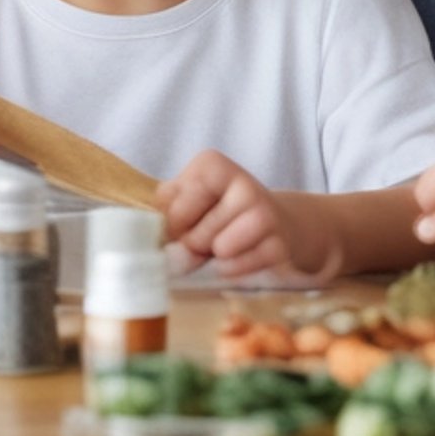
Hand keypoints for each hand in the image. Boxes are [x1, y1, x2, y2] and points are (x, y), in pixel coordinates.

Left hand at [158, 150, 331, 281]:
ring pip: (219, 249)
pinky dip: (231, 270)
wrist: (273, 224)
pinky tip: (240, 257)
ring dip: (214, 257)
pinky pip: (238, 268)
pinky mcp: (278, 245)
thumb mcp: (189, 196)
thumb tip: (156, 229)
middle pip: (194, 232)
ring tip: (223, 246)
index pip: (173, 204)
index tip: (182, 223)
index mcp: (213, 165)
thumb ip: (166, 205)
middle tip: (206, 237)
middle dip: (194, 243)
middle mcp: (243, 183)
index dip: (172, 223)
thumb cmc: (220, 211)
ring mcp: (264, 213)